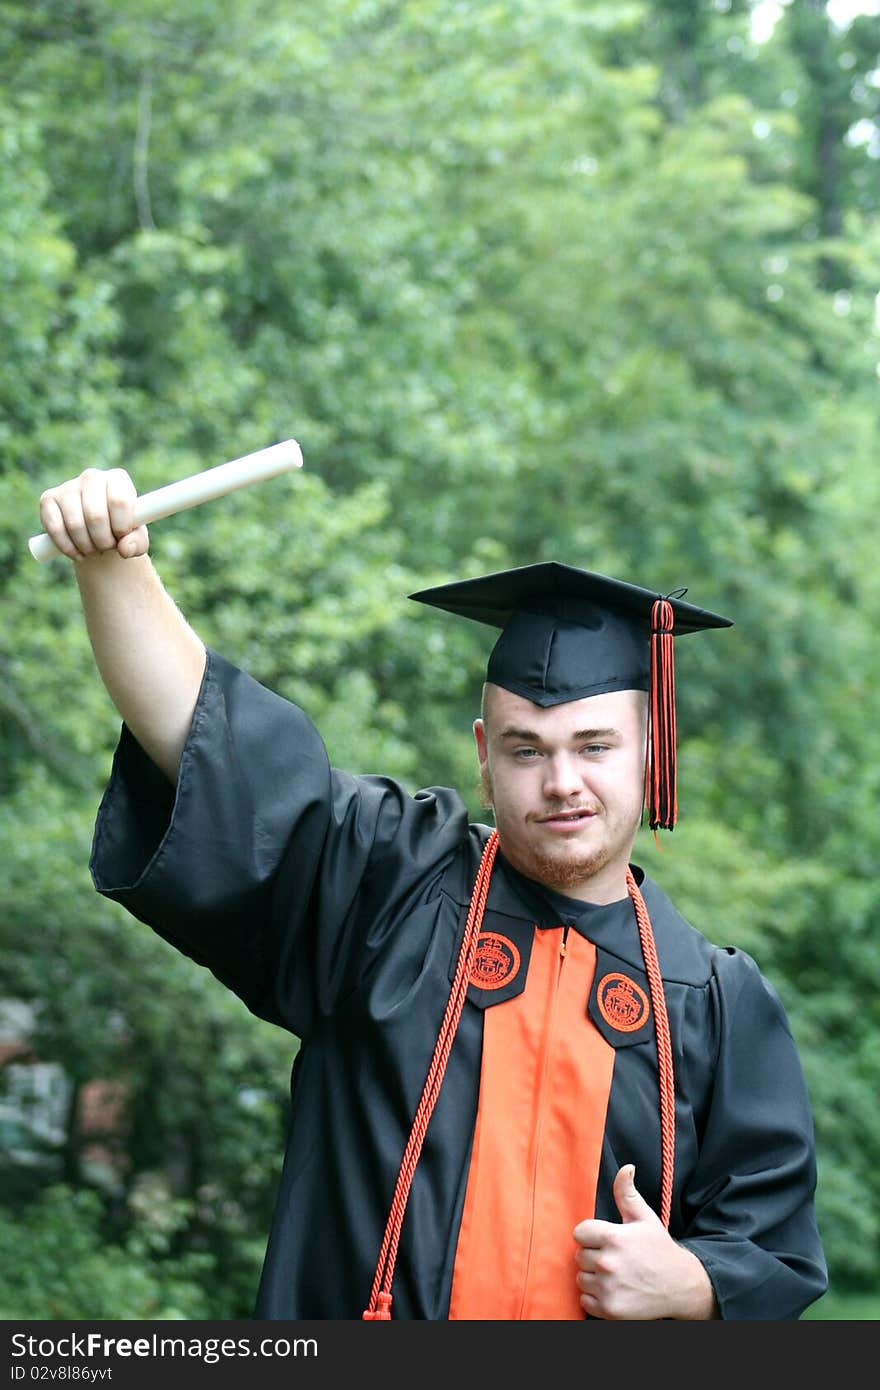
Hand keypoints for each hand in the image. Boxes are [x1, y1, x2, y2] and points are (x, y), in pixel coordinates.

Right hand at [39, 468, 148, 561]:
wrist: (98, 532)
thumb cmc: (121, 530)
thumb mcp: (136, 537)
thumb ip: (138, 543)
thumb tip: (125, 548)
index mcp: (117, 479)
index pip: (119, 501)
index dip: (121, 526)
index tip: (121, 538)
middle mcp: (92, 477)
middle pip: (96, 515)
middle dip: (103, 541)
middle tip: (107, 548)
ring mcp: (68, 486)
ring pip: (75, 524)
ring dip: (86, 546)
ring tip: (94, 550)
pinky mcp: (48, 499)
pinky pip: (55, 528)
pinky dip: (68, 547)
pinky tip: (78, 554)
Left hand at [573, 1164, 716, 1319]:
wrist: (680, 1287)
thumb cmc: (660, 1250)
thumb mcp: (645, 1218)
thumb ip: (627, 1193)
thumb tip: (625, 1167)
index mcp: (614, 1238)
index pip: (580, 1232)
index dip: (591, 1235)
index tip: (604, 1239)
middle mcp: (608, 1263)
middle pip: (579, 1256)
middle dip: (593, 1255)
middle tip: (613, 1258)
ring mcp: (608, 1288)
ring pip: (581, 1278)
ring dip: (593, 1277)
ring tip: (614, 1275)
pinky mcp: (609, 1310)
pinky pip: (585, 1301)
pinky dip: (595, 1298)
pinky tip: (612, 1290)